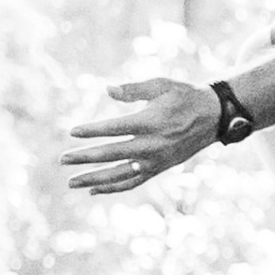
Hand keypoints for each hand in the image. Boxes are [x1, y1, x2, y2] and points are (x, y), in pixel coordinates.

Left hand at [61, 78, 221, 197]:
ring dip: (94, 179)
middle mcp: (151, 145)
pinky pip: (132, 182)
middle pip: (111, 154)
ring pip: (119, 175)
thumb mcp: (161, 85)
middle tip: (62, 159)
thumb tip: (107, 89)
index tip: (72, 132)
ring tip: (71, 183)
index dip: (92, 131)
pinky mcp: (158, 169)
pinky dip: (113, 188)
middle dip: (85, 157)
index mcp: (150, 122)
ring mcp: (155, 161)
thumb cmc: (183, 96)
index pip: (114, 129)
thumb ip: (133, 89)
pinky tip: (94, 190)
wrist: (212, 118)